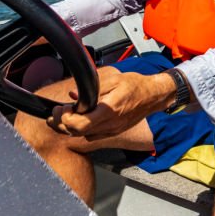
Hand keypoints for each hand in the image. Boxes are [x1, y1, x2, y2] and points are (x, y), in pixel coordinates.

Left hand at [48, 70, 174, 140]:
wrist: (153, 96)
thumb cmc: (136, 86)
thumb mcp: (113, 79)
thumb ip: (92, 87)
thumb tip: (73, 94)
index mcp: (109, 109)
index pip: (80, 124)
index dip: (66, 118)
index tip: (64, 108)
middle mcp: (110, 124)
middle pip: (77, 132)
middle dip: (64, 123)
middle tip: (60, 111)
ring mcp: (112, 130)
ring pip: (83, 136)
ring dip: (72, 127)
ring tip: (69, 114)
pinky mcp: (114, 132)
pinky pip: (93, 135)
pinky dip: (83, 130)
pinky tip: (83, 119)